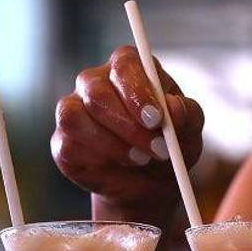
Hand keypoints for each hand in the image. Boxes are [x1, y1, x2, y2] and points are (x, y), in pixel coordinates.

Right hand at [51, 46, 204, 206]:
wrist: (151, 185)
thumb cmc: (170, 146)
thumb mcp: (189, 132)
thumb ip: (187, 115)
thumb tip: (173, 108)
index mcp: (128, 69)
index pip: (124, 65)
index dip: (138, 91)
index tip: (156, 119)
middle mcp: (96, 83)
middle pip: (97, 92)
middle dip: (128, 125)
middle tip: (157, 149)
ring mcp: (74, 110)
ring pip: (75, 117)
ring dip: (112, 144)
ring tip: (141, 159)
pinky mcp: (63, 141)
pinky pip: (68, 144)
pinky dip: (98, 159)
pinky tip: (119, 166)